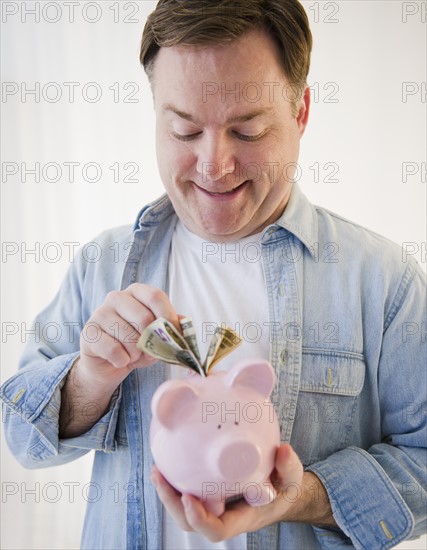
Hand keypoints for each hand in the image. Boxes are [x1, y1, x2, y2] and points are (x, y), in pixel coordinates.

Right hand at [78, 283, 178, 388]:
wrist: (109, 364)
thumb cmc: (136, 345)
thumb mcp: (158, 335)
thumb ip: (171, 327)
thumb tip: (185, 322)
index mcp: (136, 292)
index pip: (155, 296)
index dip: (168, 316)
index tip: (174, 334)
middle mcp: (116, 297)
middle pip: (144, 318)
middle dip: (151, 341)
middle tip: (148, 350)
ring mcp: (99, 313)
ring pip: (129, 337)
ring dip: (136, 354)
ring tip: (132, 355)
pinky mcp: (88, 332)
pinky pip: (114, 350)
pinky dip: (122, 361)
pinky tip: (119, 360)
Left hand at [151, 443, 304, 541]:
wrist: (279, 487)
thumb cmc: (283, 488)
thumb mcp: (292, 479)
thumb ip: (289, 467)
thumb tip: (283, 451)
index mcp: (242, 518)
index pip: (216, 530)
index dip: (199, 519)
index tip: (189, 497)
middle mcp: (223, 514)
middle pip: (190, 522)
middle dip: (171, 503)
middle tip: (161, 476)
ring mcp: (213, 503)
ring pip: (184, 508)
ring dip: (167, 491)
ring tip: (158, 469)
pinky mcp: (207, 489)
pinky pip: (186, 490)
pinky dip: (175, 479)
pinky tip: (169, 460)